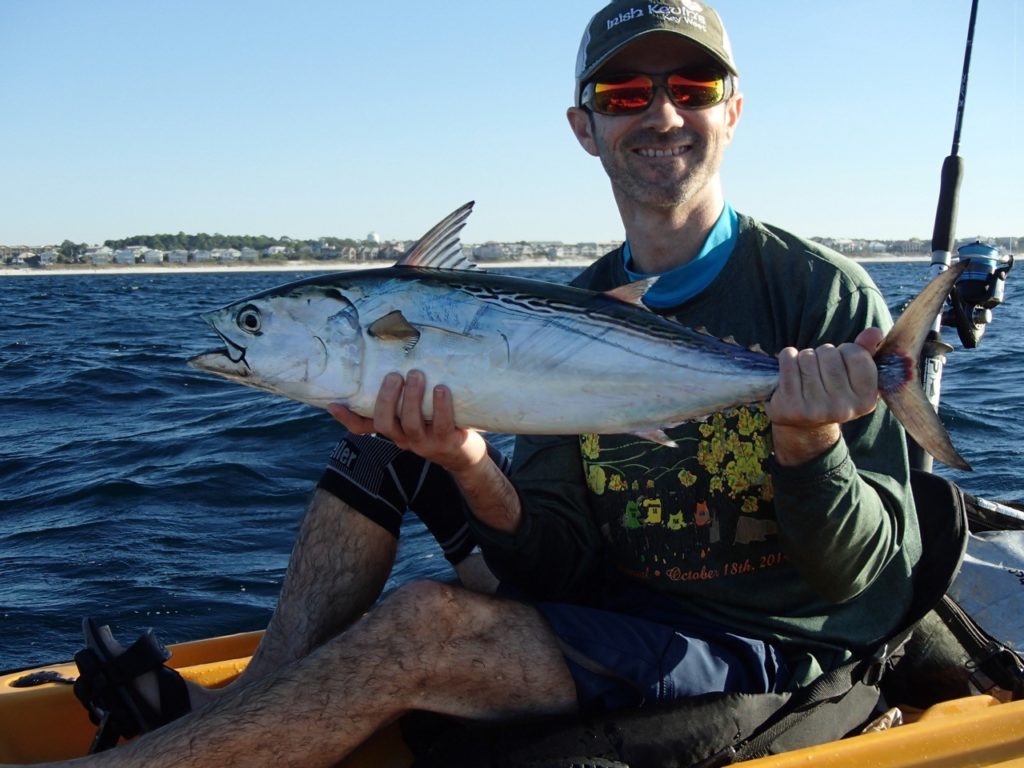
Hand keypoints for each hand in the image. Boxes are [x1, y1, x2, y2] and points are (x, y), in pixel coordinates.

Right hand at [327, 370, 487, 473]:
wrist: (466, 456)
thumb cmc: (438, 426)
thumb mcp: (418, 415)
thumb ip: (405, 399)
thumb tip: (394, 363)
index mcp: (393, 431)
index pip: (363, 428)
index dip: (347, 418)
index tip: (333, 403)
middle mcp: (404, 440)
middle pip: (384, 423)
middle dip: (387, 398)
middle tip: (394, 375)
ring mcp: (425, 444)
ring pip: (411, 424)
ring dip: (412, 398)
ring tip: (416, 375)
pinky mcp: (448, 443)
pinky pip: (442, 425)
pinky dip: (440, 405)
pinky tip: (440, 389)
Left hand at [766, 328, 882, 465]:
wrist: (803, 426)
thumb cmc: (832, 393)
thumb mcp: (853, 377)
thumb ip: (866, 353)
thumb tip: (875, 331)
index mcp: (866, 400)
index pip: (857, 355)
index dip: (847, 350)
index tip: (842, 360)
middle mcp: (843, 408)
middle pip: (830, 354)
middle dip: (823, 353)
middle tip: (821, 368)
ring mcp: (816, 409)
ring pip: (808, 357)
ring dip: (805, 356)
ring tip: (807, 371)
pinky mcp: (792, 406)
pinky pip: (789, 362)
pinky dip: (788, 357)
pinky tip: (791, 367)